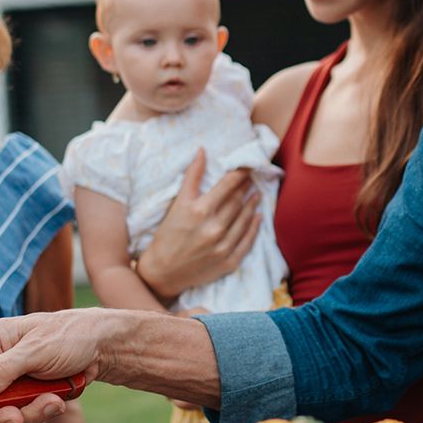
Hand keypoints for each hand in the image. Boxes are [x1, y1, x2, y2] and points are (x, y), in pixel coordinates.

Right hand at [0, 310, 112, 422]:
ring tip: (51, 401)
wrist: (104, 347)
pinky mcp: (29, 393)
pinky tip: (58, 400)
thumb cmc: (70, 336)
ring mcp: (14, 379)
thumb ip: (3, 370)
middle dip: (1, 412)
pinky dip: (42, 410)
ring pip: (4, 411)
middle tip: (16, 417)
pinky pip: (26, 412)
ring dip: (28, 411)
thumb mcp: (36, 350)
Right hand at [133, 151, 259, 297]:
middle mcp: (214, 228)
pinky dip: (255, 227)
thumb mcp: (177, 203)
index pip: (228, 185)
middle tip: (253, 176)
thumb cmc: (168, 234)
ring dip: (253, 204)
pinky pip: (248, 241)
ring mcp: (223, 246)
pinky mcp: (229, 262)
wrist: (163, 271)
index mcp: (200, 211)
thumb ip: (192, 176)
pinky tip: (259, 217)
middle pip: (238, 201)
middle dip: (246, 186)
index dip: (240, 173)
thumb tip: (202, 150)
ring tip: (257, 193)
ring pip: (245, 219)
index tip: (248, 165)